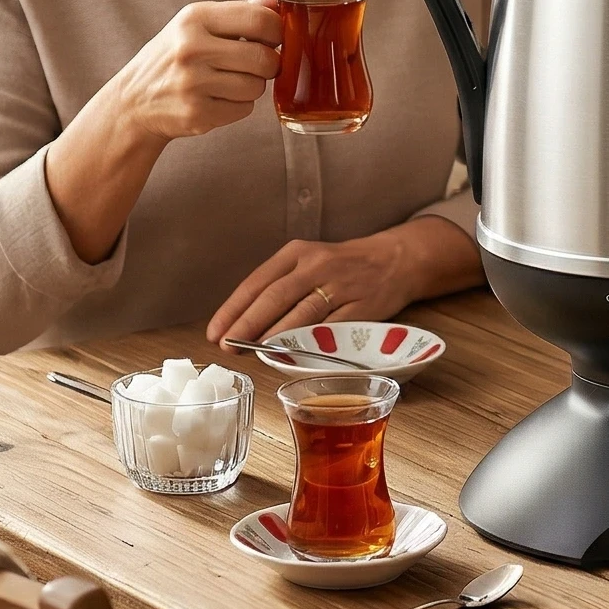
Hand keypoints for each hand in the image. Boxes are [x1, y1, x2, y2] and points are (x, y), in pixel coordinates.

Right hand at [106, 0, 281, 148]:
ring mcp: (192, 83)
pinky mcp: (196, 113)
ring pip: (257, 87)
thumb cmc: (175, 56)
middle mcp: (191, 48)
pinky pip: (244, 110)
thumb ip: (242, 11)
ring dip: (251, 87)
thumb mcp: (199, 24)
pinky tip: (216, 99)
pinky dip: (237, 107)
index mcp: (195, 18)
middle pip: (265, 58)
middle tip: (254, 64)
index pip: (261, 20)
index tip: (273, 39)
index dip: (278, 32)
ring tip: (228, 81)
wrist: (134, 100)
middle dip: (269, 64)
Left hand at [206, 219, 482, 345]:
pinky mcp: (361, 307)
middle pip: (275, 297)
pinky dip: (309, 344)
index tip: (214, 332)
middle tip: (227, 346)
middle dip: (247, 325)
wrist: (394, 260)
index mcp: (298, 253)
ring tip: (253, 353)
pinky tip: (292, 356)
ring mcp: (340, 285)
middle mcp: (317, 265)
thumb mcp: (308, 262)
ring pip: (300, 314)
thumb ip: (280, 287)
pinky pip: (330, 329)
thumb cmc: (342, 266)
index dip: (233, 308)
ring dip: (274, 337)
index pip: (257, 281)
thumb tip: (241, 323)